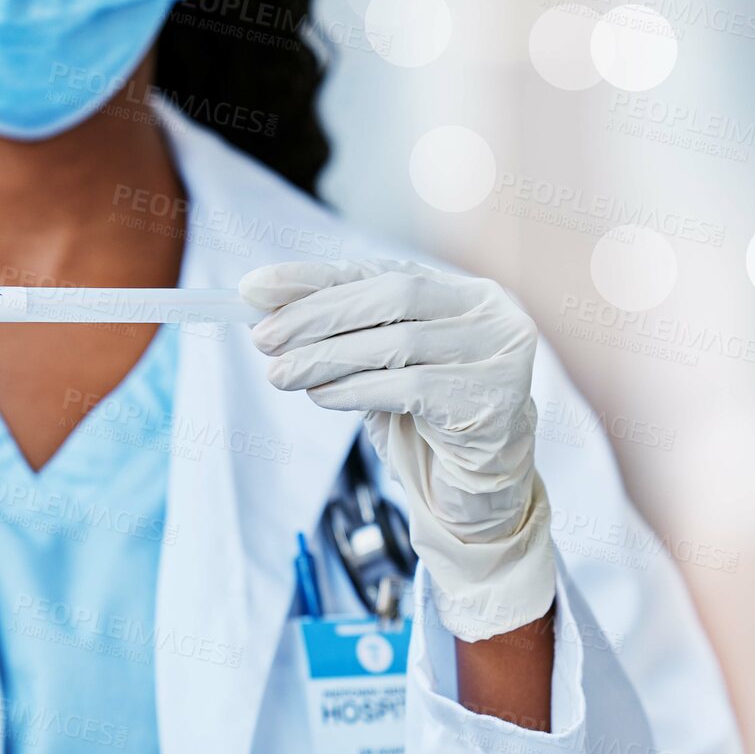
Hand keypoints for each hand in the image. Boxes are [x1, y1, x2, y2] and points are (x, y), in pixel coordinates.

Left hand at [240, 258, 553, 641]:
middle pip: (391, 298)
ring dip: (327, 358)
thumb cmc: (424, 415)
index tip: (255, 288)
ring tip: (281, 375)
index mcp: (461, 291)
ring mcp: (499, 353)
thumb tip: (261, 300)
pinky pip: (411, 387)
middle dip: (317, 317)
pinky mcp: (493, 399)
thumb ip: (340, 331)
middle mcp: (490, 312)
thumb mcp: (381, 366)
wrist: (479, 482)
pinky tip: (320, 397)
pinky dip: (356, 390)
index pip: (377, 271)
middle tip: (262, 339)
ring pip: (398, 344)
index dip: (314, 278)